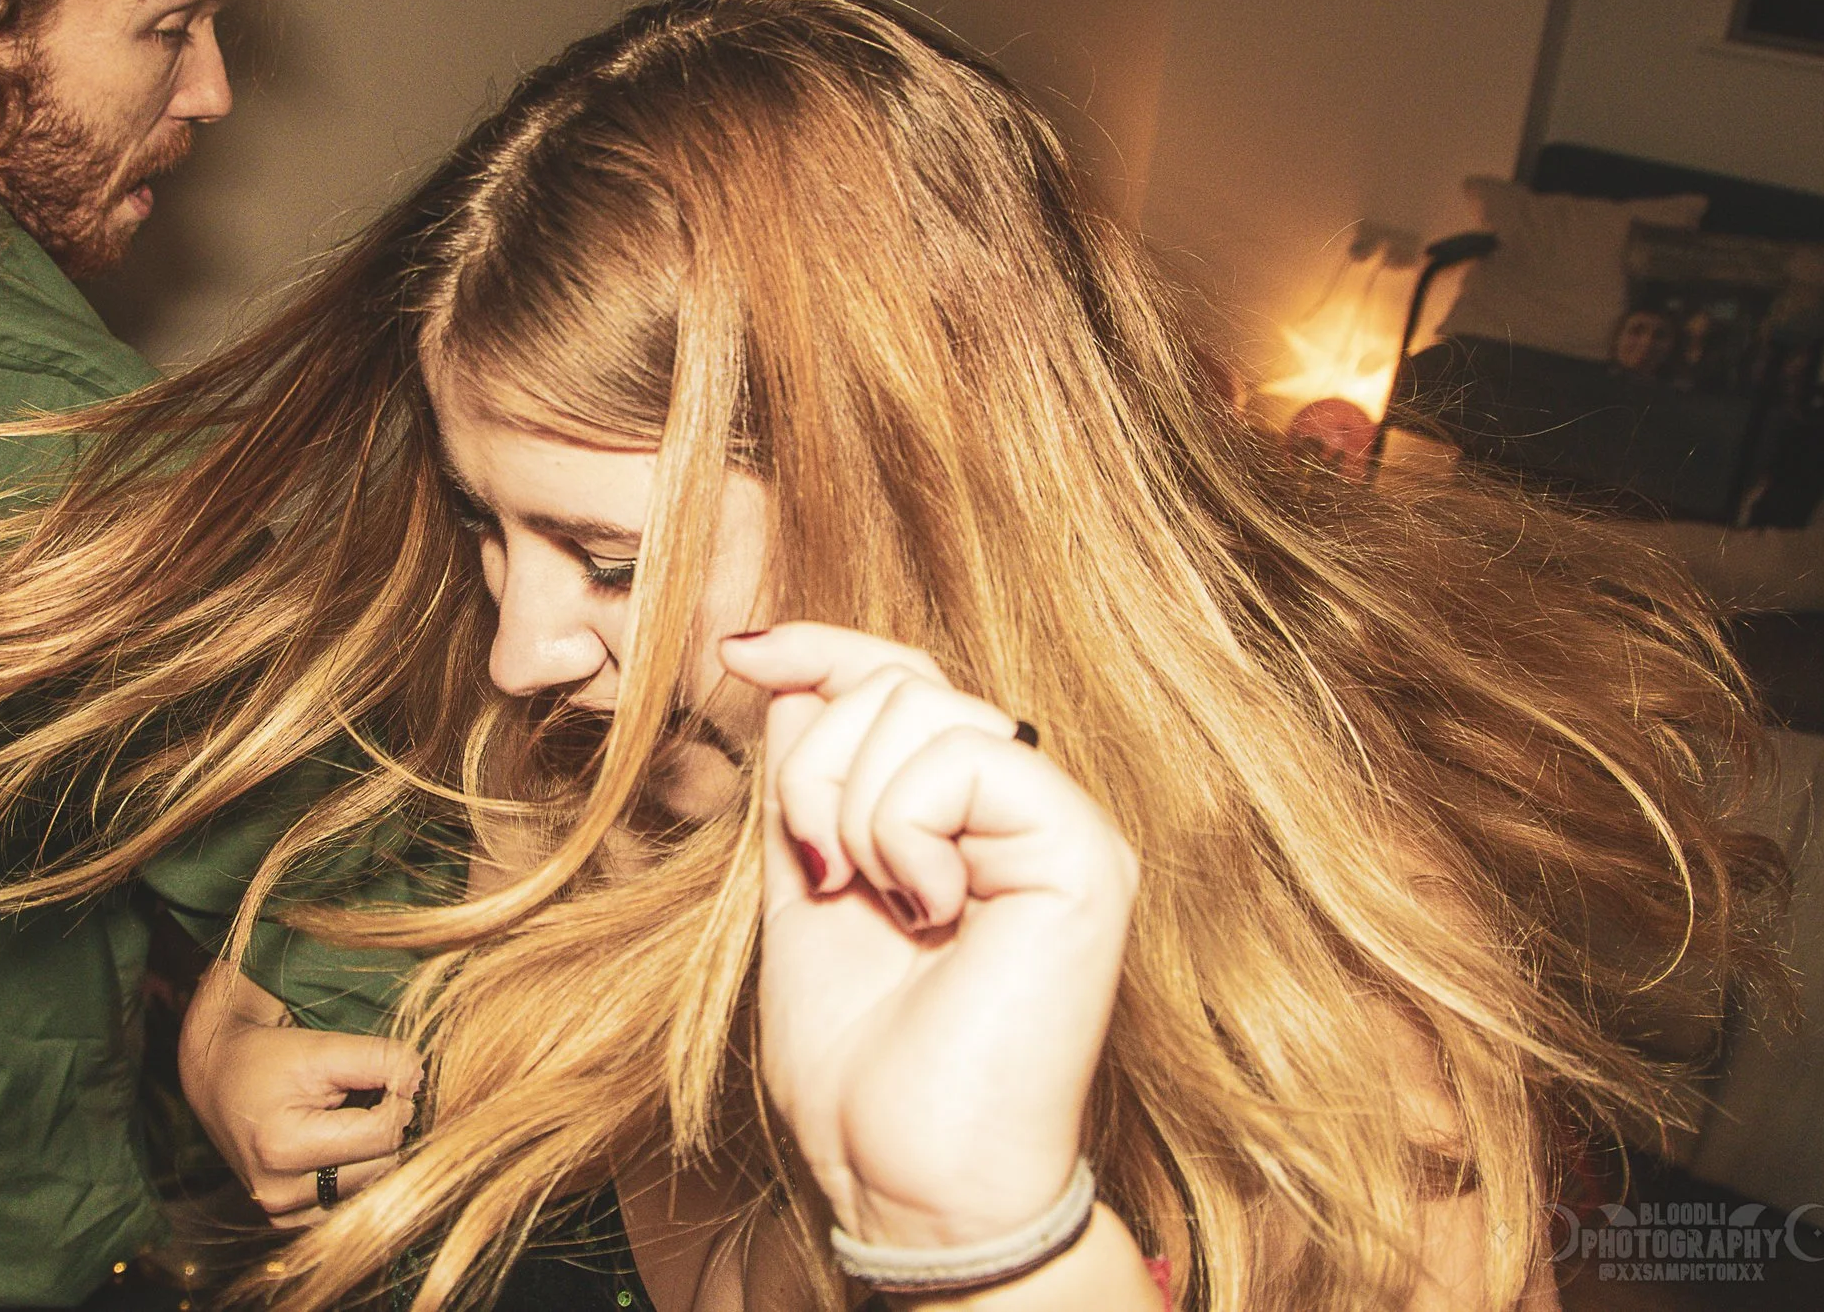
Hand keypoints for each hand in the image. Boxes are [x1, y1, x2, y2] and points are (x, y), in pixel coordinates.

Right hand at [178, 963, 421, 1226]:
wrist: (218, 1079)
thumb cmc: (268, 1059)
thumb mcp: (322, 1047)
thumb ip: (379, 1060)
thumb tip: (421, 1082)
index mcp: (284, 1148)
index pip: (384, 1135)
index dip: (400, 1101)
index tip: (392, 1077)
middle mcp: (279, 1193)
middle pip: (382, 1167)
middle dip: (390, 1129)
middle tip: (373, 1097)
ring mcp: (281, 1215)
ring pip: (372, 1188)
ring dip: (376, 1154)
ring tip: (352, 1120)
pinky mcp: (285, 1223)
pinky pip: (350, 1202)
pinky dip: (356, 1174)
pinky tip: (341, 1148)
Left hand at [723, 623, 1137, 1252]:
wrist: (902, 1175)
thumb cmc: (857, 1064)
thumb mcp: (804, 889)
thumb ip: (805, 785)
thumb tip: (790, 677)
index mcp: (968, 815)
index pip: (904, 677)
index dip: (823, 649)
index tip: (739, 651)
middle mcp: (1025, 807)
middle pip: (899, 680)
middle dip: (814, 765)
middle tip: (820, 871)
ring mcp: (1062, 826)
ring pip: (920, 707)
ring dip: (852, 808)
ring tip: (875, 902)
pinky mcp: (1083, 853)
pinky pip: (961, 760)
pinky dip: (904, 834)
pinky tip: (926, 914)